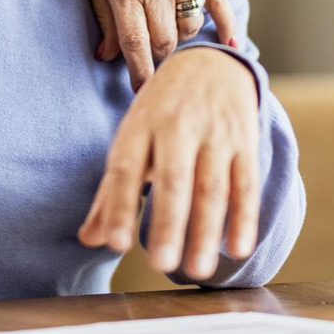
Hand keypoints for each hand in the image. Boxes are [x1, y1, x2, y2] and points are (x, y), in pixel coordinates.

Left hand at [78, 47, 259, 280]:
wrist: (208, 62)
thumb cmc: (160, 111)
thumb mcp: (131, 138)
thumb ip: (111, 191)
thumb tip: (88, 239)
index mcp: (139, 125)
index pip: (125, 168)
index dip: (119, 205)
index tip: (114, 244)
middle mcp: (176, 126)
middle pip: (172, 179)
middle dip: (168, 222)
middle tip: (161, 264)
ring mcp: (213, 132)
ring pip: (211, 186)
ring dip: (205, 230)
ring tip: (196, 271)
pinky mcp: (244, 141)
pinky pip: (245, 182)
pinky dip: (244, 217)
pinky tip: (237, 249)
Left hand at [84, 0, 236, 89]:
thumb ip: (101, 11)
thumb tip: (107, 55)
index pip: (133, 44)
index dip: (139, 76)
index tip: (142, 96)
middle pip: (163, 42)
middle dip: (158, 59)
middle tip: (154, 64)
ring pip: (189, 28)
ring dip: (180, 38)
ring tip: (169, 33)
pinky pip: (220, 7)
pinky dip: (227, 30)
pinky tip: (228, 45)